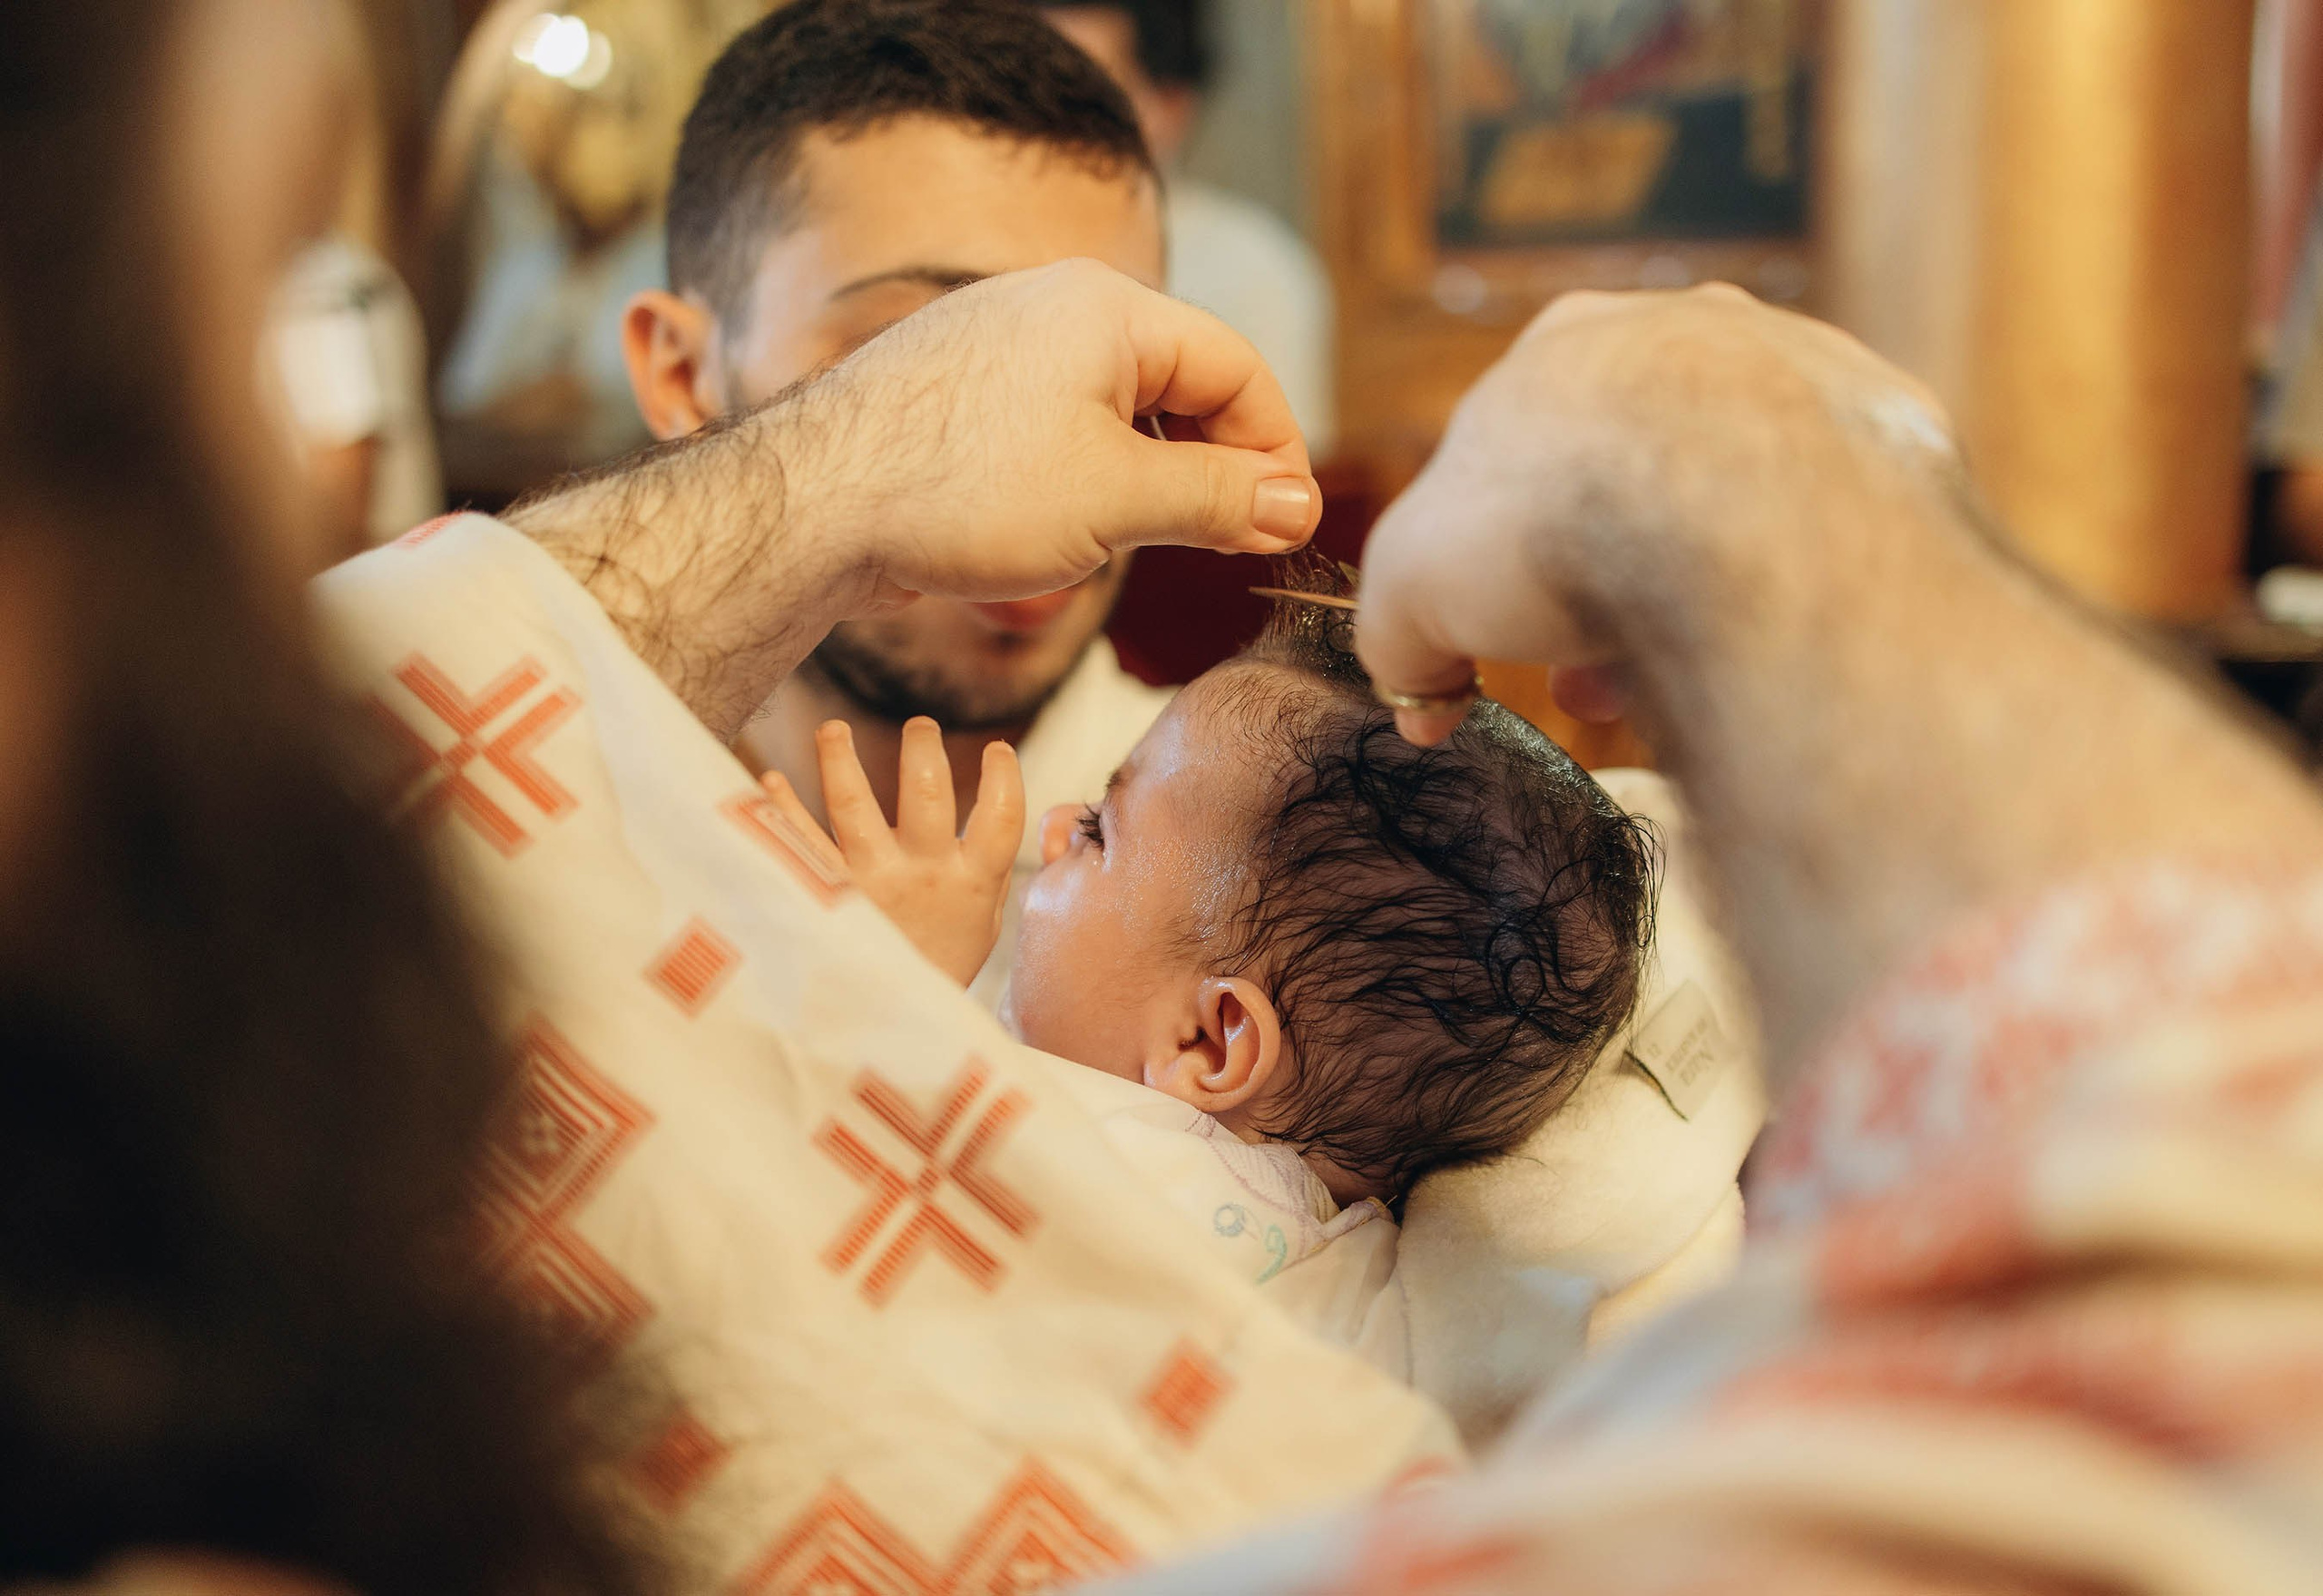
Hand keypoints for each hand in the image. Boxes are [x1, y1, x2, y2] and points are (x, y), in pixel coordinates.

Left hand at [517, 258, 1322, 738]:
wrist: (810, 509)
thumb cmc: (962, 492)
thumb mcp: (1119, 501)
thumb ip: (1217, 497)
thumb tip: (1292, 504)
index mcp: (1107, 308)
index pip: (1235, 366)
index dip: (1276, 449)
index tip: (1287, 524)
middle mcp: (1053, 308)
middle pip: (1178, 381)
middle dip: (1212, 467)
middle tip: (1230, 545)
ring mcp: (998, 347)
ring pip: (1115, 411)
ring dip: (1147, 481)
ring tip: (1140, 548)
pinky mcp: (956, 395)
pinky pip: (1053, 429)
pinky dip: (1084, 481)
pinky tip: (1062, 539)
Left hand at [758, 718, 1024, 985]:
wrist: (889, 1027)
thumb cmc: (938, 966)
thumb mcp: (981, 926)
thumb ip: (987, 874)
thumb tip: (1002, 819)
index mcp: (971, 883)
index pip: (1002, 815)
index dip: (1004, 775)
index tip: (997, 748)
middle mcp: (922, 876)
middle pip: (927, 792)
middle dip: (923, 747)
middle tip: (920, 725)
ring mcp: (870, 882)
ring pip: (852, 802)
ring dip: (839, 757)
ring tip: (833, 730)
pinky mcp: (824, 893)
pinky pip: (797, 838)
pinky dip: (780, 806)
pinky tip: (768, 780)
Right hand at [1353, 284, 1957, 743]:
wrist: (1740, 516)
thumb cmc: (1555, 525)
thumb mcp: (1409, 590)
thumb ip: (1397, 637)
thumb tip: (1419, 700)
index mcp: (1564, 341)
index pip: (1517, 453)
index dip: (1498, 562)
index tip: (1504, 645)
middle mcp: (1689, 328)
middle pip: (1631, 474)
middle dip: (1602, 580)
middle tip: (1591, 677)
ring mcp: (1802, 365)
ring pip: (1735, 492)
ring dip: (1698, 585)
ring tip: (1681, 678)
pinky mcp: (1893, 423)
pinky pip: (1828, 513)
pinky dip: (1793, 575)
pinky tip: (1772, 638)